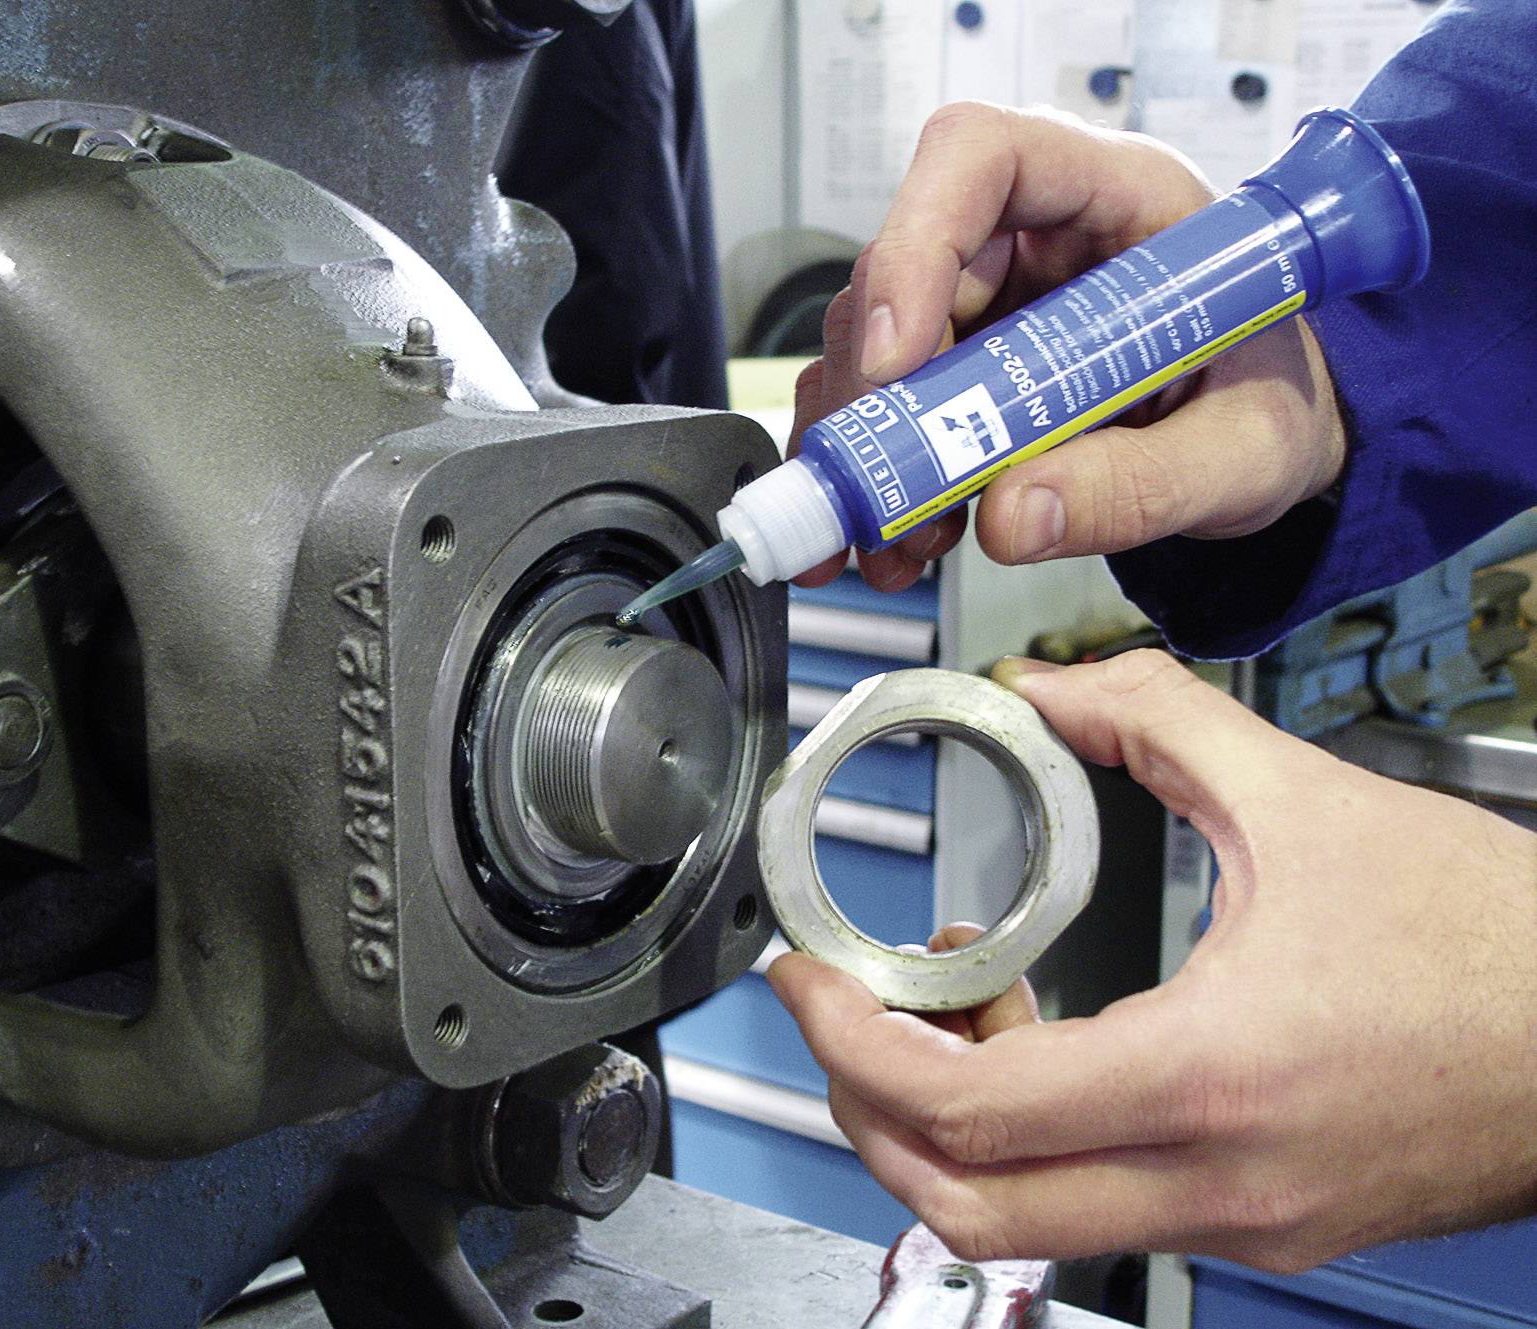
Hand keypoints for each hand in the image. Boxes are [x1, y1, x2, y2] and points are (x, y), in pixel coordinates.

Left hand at [769, 650, 1536, 1270]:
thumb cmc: (1499, 944)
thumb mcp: (1308, 799)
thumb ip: (1156, 724)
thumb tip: (1048, 690)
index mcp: (1211, 1075)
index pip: (968, 1108)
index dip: (853, 1043)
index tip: (808, 980)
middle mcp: (1216, 1181)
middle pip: (964, 1204)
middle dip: (868, 1105)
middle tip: (843, 1009)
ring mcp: (1241, 1220)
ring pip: (1023, 1224)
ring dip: (945, 1126)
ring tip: (949, 1003)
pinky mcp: (1267, 1222)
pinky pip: (1097, 1208)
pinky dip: (1030, 1138)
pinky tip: (1042, 1036)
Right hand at [790, 103, 1346, 591]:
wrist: (1261, 438)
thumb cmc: (1266, 404)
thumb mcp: (1242, 456)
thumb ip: (1141, 486)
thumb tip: (1011, 517)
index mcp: (1121, 197)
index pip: (985, 157)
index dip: (919, 240)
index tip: (897, 357)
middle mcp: (1034, 232)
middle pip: (903, 266)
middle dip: (880, 390)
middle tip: (891, 490)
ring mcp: (984, 295)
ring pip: (873, 342)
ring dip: (869, 447)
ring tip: (904, 540)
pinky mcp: (956, 360)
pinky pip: (885, 402)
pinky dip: (879, 474)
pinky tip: (910, 537)